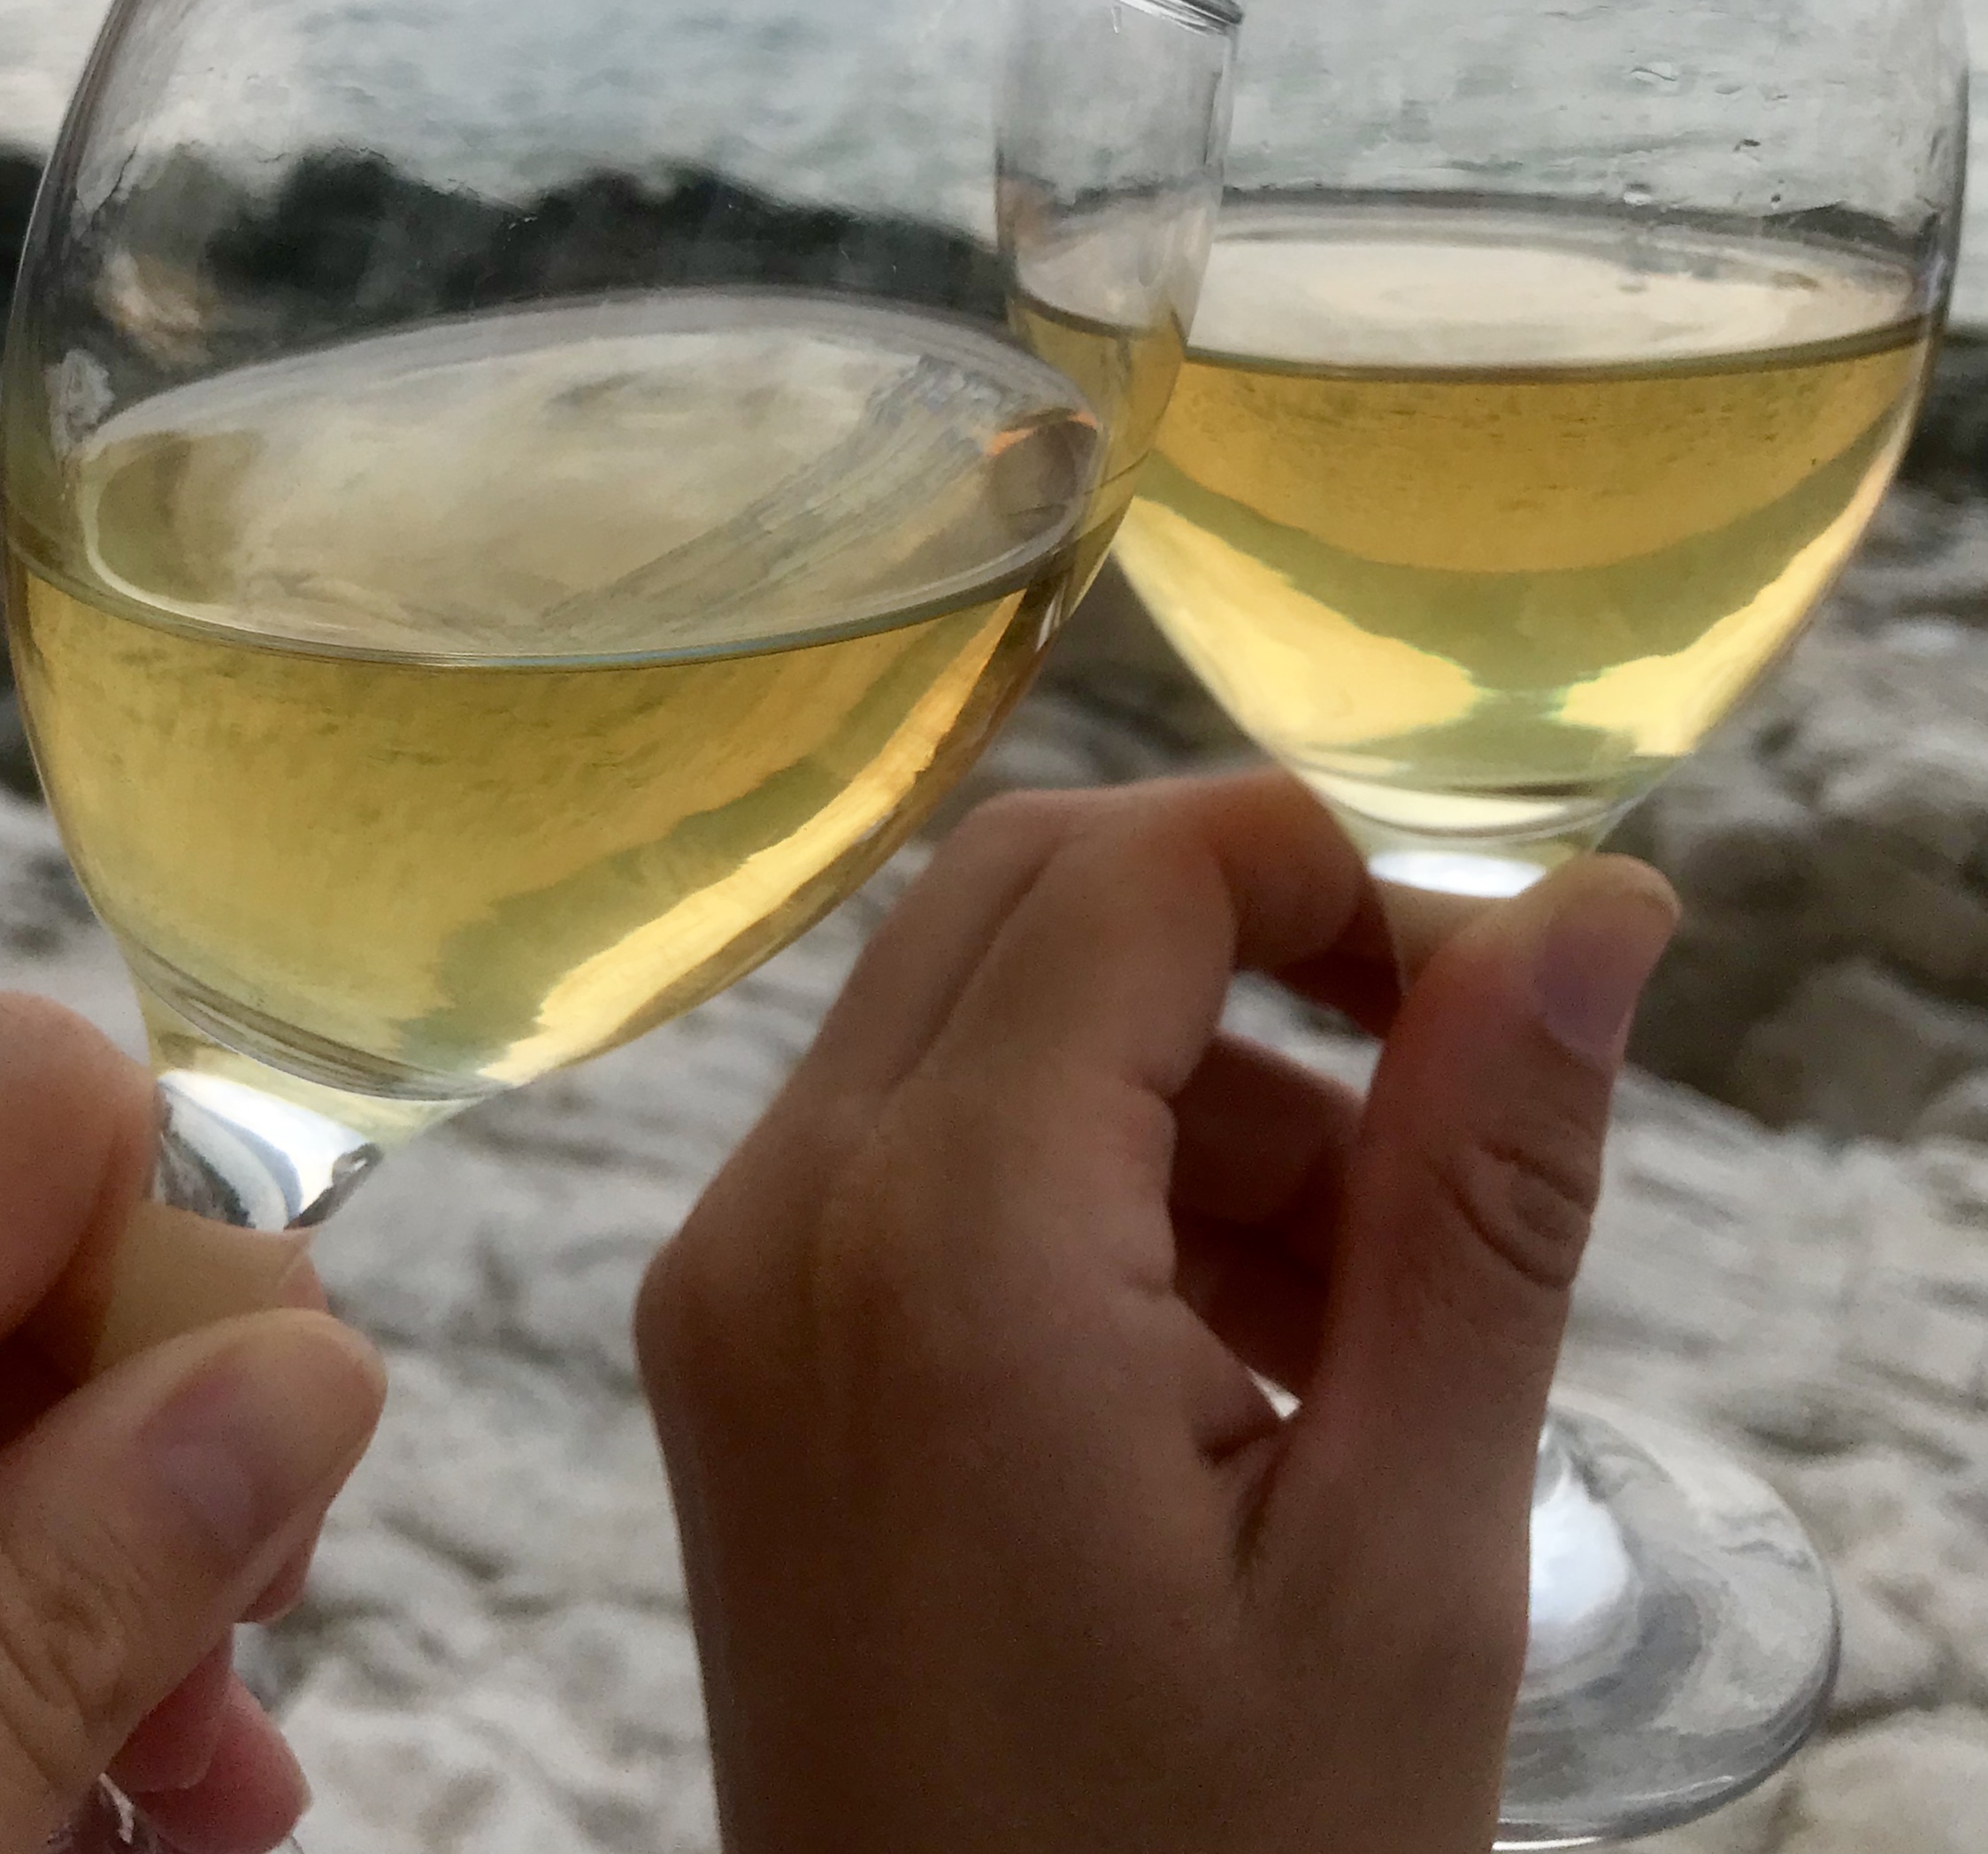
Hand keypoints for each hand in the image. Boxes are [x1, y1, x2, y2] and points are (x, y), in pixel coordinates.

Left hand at [0, 996, 384, 1853]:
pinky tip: (125, 1796)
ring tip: (213, 1776)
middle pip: (37, 1252)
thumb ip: (86, 1582)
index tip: (264, 1443)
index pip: (45, 1090)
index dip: (187, 1239)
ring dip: (132, 1573)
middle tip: (249, 1629)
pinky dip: (35, 1635)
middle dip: (179, 1437)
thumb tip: (309, 1378)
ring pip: (2, 1402)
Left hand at [639, 770, 1676, 1853]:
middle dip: (1253, 944)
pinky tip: (1226, 1347)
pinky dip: (1081, 1160)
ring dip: (1181, 1068)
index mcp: (945, 1250)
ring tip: (1354, 1288)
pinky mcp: (737, 1353)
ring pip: (972, 1003)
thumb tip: (1589, 910)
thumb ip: (1484, 1191)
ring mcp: (732, 1286)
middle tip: (1433, 1100)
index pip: (1134, 875)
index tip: (1483, 987)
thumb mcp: (1403, 1553)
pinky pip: (916, 1138)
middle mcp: (782, 1220)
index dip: (1329, 872)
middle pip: (1029, 894)